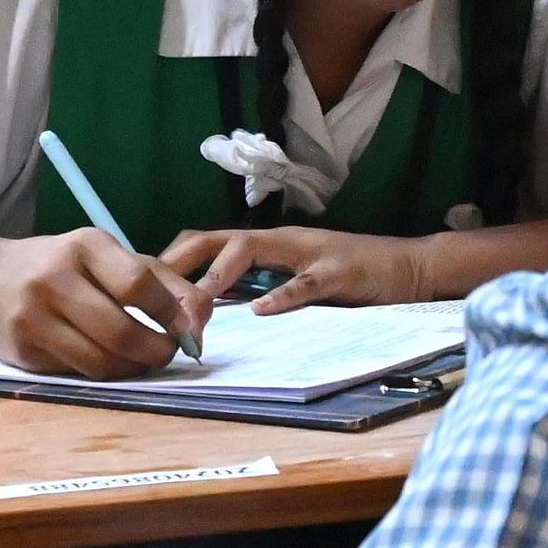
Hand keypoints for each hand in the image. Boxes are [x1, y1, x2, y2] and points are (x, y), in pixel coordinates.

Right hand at [0, 229, 213, 378]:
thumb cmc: (64, 269)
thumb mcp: (109, 259)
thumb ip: (163, 283)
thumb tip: (200, 321)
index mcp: (86, 245)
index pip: (138, 283)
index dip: (171, 313)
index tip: (187, 329)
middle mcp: (55, 276)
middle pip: (121, 331)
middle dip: (157, 352)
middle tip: (168, 355)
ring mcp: (33, 314)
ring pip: (100, 361)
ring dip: (132, 369)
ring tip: (140, 360)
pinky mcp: (21, 348)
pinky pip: (77, 373)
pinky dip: (101, 373)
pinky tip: (105, 360)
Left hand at [162, 225, 444, 312]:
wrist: (410, 268)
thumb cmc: (351, 278)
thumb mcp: (296, 281)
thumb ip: (259, 287)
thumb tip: (210, 310)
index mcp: (266, 246)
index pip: (205, 242)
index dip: (169, 261)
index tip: (137, 287)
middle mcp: (280, 241)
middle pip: (214, 237)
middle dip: (178, 262)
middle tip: (147, 293)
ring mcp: (308, 253)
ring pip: (250, 250)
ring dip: (218, 277)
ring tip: (195, 303)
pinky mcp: (338, 272)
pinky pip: (306, 283)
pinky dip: (282, 295)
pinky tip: (262, 310)